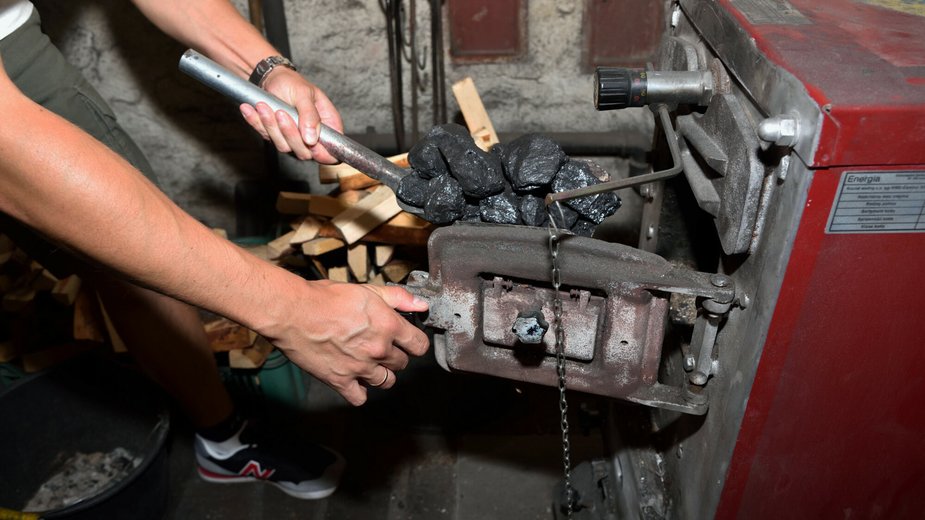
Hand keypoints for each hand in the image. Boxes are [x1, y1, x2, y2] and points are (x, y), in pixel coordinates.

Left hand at [239, 66, 343, 163]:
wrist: (271, 78)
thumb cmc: (291, 82)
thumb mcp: (304, 93)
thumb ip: (310, 116)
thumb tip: (312, 139)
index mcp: (327, 125)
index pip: (332, 151)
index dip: (323, 154)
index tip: (310, 143)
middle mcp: (312, 136)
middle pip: (305, 152)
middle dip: (289, 133)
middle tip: (280, 113)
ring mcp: (293, 138)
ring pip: (284, 146)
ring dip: (271, 126)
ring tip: (263, 106)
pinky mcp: (276, 137)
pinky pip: (266, 137)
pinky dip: (257, 122)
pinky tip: (251, 110)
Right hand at [268, 280, 429, 405]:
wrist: (293, 312)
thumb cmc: (327, 298)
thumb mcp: (367, 290)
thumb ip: (398, 298)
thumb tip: (422, 305)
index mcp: (388, 327)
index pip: (419, 345)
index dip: (415, 342)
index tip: (408, 340)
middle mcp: (378, 350)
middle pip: (402, 364)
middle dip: (395, 356)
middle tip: (381, 346)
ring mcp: (360, 368)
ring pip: (386, 382)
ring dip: (381, 374)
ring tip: (370, 363)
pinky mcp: (340, 381)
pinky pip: (360, 397)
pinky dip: (359, 391)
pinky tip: (355, 379)